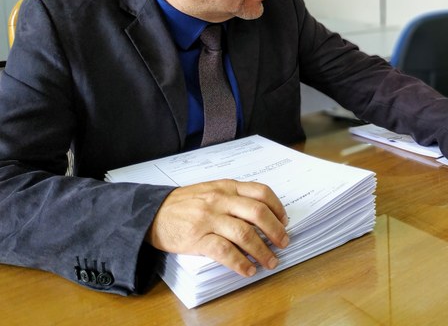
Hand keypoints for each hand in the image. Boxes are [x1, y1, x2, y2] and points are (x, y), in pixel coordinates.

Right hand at [146, 179, 288, 277]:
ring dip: (262, 251)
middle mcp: (220, 200)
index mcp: (226, 186)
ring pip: (245, 234)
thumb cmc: (185, 203)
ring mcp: (209, 219)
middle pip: (258, 212)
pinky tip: (248, 270)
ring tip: (270, 261)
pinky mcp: (197, 238)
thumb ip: (233, 197)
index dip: (277, 207)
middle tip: (284, 243)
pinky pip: (225, 252)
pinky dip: (241, 263)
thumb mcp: (211, 190)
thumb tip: (262, 214)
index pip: (261, 192)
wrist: (152, 213)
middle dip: (276, 230)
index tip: (285, 220)